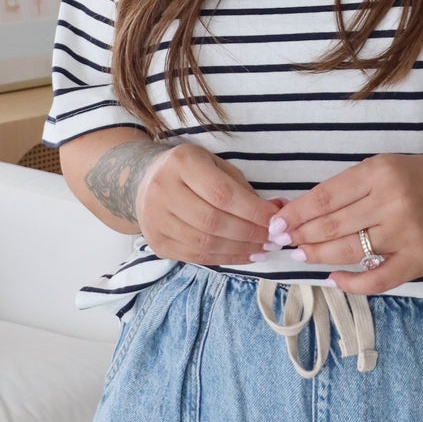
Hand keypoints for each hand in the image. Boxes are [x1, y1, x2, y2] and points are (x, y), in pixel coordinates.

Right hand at [134, 142, 282, 267]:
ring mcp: (155, 219)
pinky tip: (244, 255)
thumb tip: (278, 210)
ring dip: (240, 250)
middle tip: (273, 239)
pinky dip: (225, 258)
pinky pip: (196, 255)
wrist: (144, 180)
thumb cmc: (190, 170)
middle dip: (249, 234)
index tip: (276, 220)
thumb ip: (243, 188)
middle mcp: (163, 190)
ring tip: (263, 250)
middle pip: (213, 222)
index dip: (252, 211)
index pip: (222, 193)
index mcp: (182, 163)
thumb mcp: (215, 165)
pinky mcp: (157, 242)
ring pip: (205, 243)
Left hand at [273, 147, 422, 294]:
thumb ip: (345, 188)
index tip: (277, 224)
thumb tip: (300, 213)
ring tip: (302, 256)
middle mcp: (392, 201)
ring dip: (318, 256)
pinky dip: (351, 283)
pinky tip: (334, 279)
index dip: (296, 214)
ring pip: (348, 251)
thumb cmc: (415, 178)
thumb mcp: (380, 168)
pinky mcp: (419, 259)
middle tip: (284, 243)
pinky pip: (377, 280)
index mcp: (378, 173)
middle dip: (301, 236)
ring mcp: (406, 233)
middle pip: (332, 226)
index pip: (324, 198)